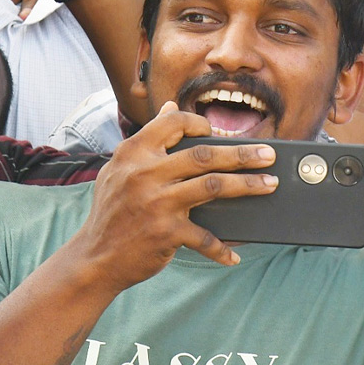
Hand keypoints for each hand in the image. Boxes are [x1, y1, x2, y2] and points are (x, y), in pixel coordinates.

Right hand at [67, 103, 277, 292]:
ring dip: (248, 185)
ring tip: (269, 184)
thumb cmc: (111, 210)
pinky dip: (221, 247)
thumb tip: (169, 106)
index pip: (174, 123)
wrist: (94, 257)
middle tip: (268, 155)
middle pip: (205, 155)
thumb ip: (147, 139)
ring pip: (214, 186)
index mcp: (134, 152)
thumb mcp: (119, 167)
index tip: (219, 133)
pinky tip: (235, 253)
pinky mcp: (166, 232)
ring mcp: (157, 202)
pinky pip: (204, 236)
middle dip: (243, 154)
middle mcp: (146, 173)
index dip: (200, 124)